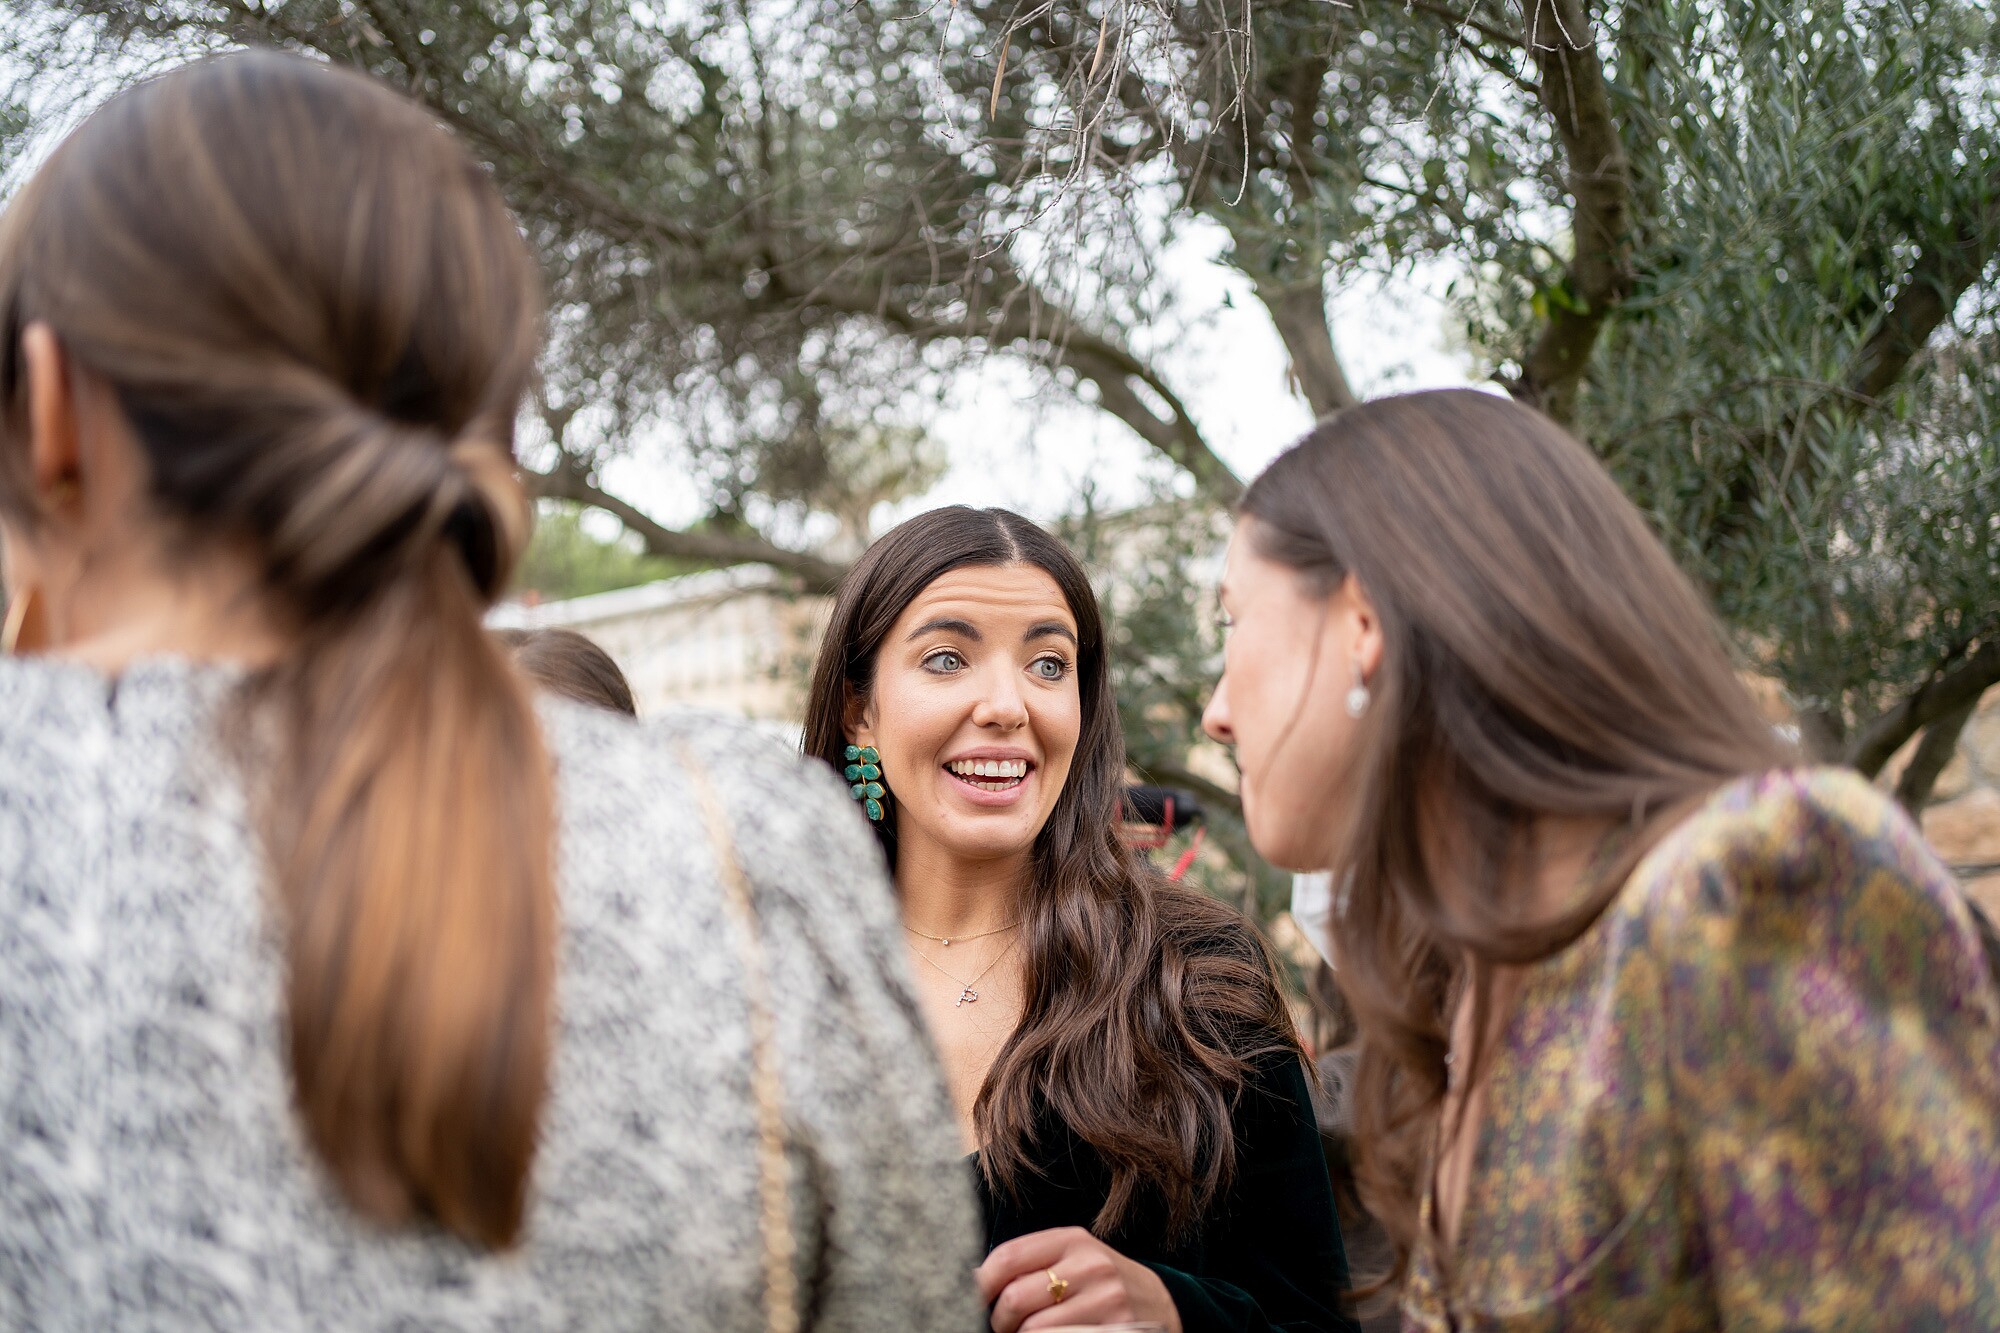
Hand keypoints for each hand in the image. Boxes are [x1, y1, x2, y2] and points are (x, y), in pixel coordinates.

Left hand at [976, 1226, 1182, 1332]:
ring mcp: (1106, 1302)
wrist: (1162, 1305)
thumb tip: (971, 1279)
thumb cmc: (1102, 1283)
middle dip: (999, 1322)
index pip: (1007, 1258)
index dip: (979, 1285)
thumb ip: (1029, 1263)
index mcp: (1072, 1240)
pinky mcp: (1116, 1332)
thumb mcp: (1072, 1258)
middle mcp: (1091, 1266)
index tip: (970, 1301)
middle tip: (1002, 1329)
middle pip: (1015, 1300)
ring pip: (1034, 1331)